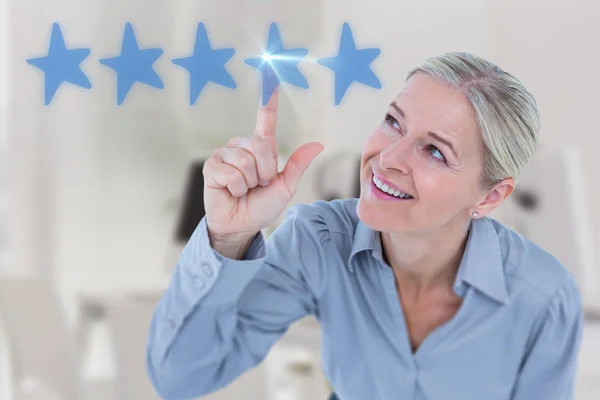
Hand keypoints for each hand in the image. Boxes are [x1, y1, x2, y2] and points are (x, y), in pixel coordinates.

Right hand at [203, 86, 323, 241]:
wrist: (242, 225)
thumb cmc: (262, 206)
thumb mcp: (285, 187)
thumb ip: (297, 165)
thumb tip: (319, 144)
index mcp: (261, 148)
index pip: (265, 119)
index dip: (268, 99)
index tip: (270, 74)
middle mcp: (241, 147)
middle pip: (259, 145)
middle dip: (265, 171)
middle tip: (258, 184)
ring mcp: (224, 155)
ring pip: (245, 161)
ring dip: (250, 182)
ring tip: (244, 189)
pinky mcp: (211, 166)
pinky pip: (231, 172)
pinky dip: (236, 188)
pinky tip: (231, 191)